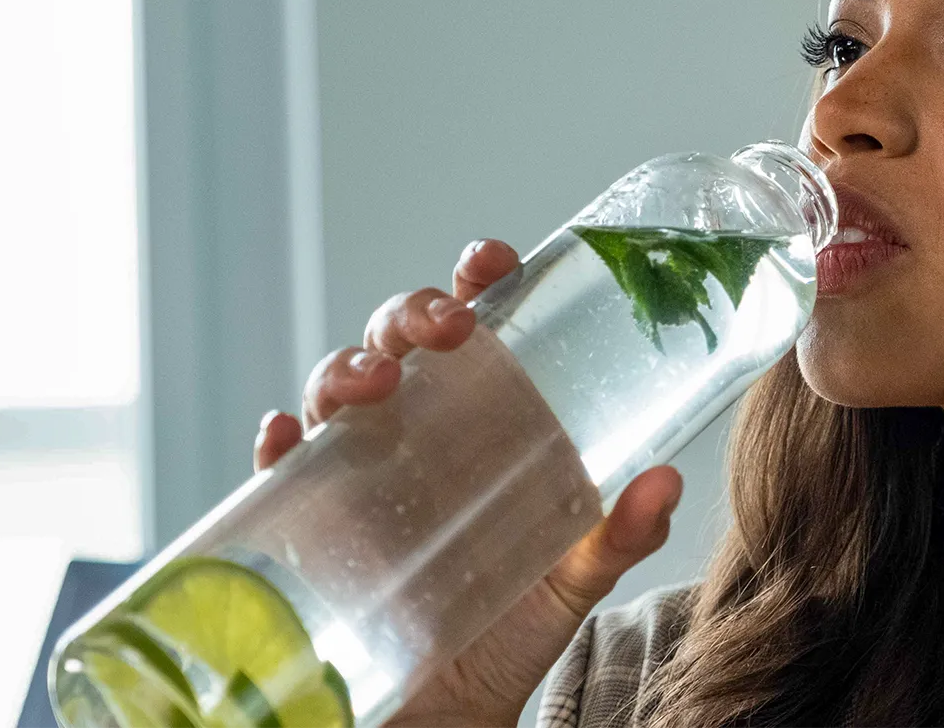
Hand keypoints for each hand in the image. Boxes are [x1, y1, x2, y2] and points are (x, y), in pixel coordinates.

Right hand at [254, 239, 684, 726]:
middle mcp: (414, 433)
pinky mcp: (308, 528)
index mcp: (482, 422)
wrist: (448, 717)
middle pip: (397, 343)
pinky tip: (285, 438)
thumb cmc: (509, 630)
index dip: (474, 282)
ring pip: (334, 392)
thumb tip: (666, 481)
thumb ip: (617, 537)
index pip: (474, 329)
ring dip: (343, 369)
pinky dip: (277, 445)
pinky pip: (278, 472)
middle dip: (408, 314)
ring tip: (372, 386)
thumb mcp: (570, 582)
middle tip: (444, 327)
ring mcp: (357, 475)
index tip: (490, 262)